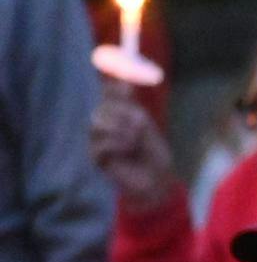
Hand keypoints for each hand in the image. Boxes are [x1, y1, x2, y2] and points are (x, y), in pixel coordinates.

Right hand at [88, 81, 175, 208]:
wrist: (156, 178)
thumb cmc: (152, 151)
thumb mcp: (144, 124)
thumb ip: (130, 104)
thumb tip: (123, 82)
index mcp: (115, 112)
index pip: (108, 91)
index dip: (114, 86)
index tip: (128, 85)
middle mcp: (102, 122)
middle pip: (102, 105)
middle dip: (124, 112)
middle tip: (141, 123)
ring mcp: (96, 138)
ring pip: (97, 121)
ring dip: (121, 128)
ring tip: (134, 139)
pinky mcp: (95, 155)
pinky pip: (100, 142)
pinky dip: (117, 144)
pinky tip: (127, 150)